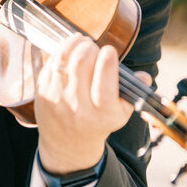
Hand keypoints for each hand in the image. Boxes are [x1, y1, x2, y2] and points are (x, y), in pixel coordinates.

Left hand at [34, 35, 150, 175]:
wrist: (67, 144)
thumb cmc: (98, 122)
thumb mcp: (120, 113)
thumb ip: (133, 92)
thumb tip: (144, 77)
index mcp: (102, 114)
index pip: (104, 86)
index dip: (107, 64)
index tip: (110, 51)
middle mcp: (78, 107)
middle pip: (81, 65)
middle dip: (90, 48)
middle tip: (95, 47)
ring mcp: (57, 99)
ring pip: (65, 59)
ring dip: (75, 44)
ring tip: (84, 43)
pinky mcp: (43, 91)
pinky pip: (52, 61)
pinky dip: (63, 49)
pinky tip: (71, 48)